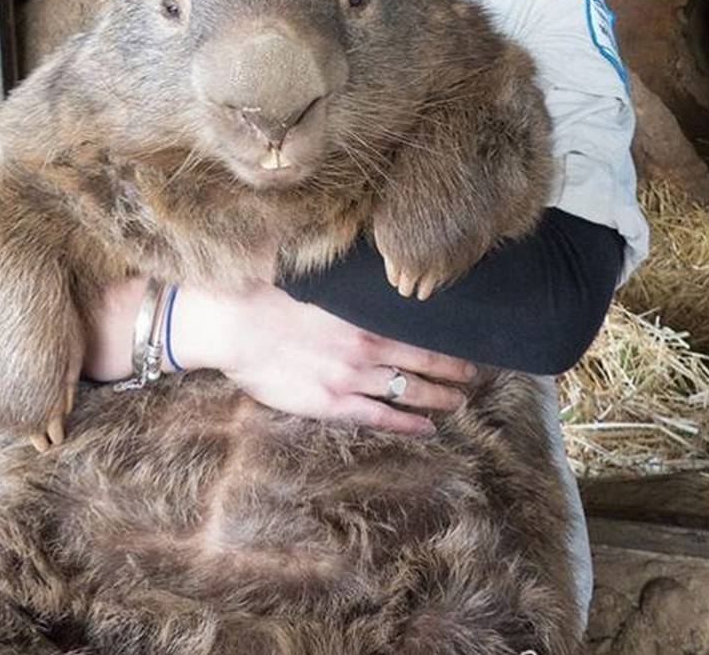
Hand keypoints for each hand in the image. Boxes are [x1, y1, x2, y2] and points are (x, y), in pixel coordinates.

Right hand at [171, 278, 477, 434]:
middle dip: (452, 371)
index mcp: (363, 316)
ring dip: (438, 397)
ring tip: (459, 402)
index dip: (446, 341)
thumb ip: (350, 289)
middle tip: (475, 375)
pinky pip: (379, 417)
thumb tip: (374, 279)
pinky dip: (407, 423)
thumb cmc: (269, 295)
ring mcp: (349, 379)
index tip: (467, 344)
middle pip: (423, 362)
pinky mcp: (330, 403)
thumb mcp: (319, 283)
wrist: (233, 324)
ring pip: (408, 391)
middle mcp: (364, 348)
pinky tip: (427, 428)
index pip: (419, 331)